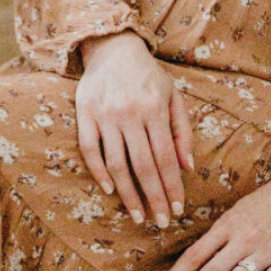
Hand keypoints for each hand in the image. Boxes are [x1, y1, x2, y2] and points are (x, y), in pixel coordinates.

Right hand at [74, 31, 194, 227]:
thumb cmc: (148, 77)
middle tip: (160, 222)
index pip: (165, 157)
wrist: (113, 48)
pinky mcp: (84, 114)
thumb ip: (182, 131)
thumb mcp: (173, 96)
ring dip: (128, 193)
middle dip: (154, 197)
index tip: (178, 209)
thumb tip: (187, 168)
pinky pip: (89, 150)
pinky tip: (111, 190)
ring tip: (138, 215)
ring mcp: (104, 114)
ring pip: (116, 163)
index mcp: (154, 108)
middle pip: (143, 165)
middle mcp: (129, 113)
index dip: (172, 186)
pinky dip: (99, 172)